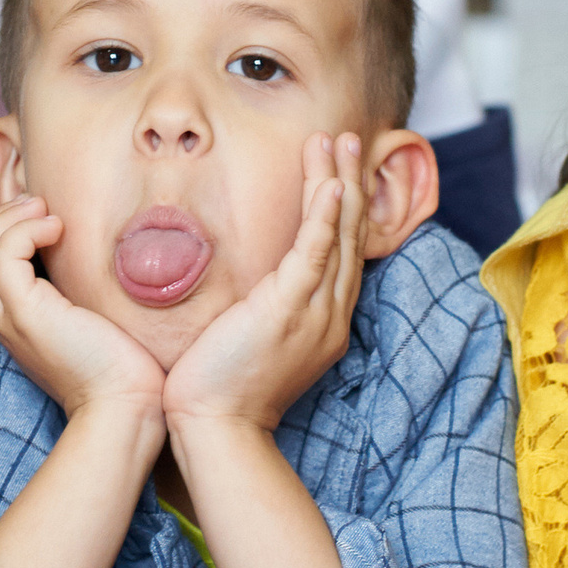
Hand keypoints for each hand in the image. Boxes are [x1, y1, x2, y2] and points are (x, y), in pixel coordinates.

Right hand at [0, 193, 167, 423]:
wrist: (128, 406)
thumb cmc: (125, 366)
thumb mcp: (95, 318)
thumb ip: (82, 291)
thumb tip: (98, 252)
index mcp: (18, 320)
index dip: (0, 234)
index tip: (42, 216)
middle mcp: (6, 320)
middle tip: (36, 204)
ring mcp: (12, 319)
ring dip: (4, 221)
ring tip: (43, 210)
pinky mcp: (27, 315)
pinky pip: (4, 258)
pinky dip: (25, 232)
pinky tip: (58, 229)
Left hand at [162, 132, 365, 433]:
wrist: (216, 428)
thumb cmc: (221, 388)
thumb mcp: (252, 340)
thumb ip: (261, 308)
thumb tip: (249, 285)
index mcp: (323, 321)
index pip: (342, 253)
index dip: (344, 207)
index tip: (337, 168)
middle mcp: (329, 314)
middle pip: (350, 236)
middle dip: (350, 183)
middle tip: (350, 139)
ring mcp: (315, 313)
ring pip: (338, 236)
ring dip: (340, 183)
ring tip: (340, 141)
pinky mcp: (289, 311)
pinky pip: (316, 255)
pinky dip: (326, 217)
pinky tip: (331, 185)